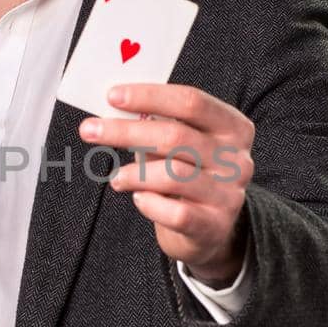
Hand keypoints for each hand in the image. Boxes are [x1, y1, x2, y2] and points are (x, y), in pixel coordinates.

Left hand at [77, 83, 253, 286]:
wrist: (209, 230)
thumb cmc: (189, 176)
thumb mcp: (182, 146)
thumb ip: (158, 126)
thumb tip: (114, 110)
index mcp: (232, 128)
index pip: (192, 102)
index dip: (150, 96)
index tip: (113, 96)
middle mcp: (237, 159)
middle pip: (176, 135)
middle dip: (127, 131)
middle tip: (90, 130)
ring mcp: (229, 193)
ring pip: (173, 174)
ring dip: (134, 173)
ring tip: (116, 178)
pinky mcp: (215, 225)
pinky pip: (175, 212)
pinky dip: (149, 203)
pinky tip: (140, 199)